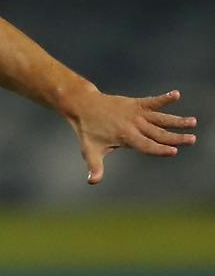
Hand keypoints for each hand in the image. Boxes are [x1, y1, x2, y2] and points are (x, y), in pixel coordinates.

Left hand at [67, 88, 196, 183]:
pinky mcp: (135, 104)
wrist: (83, 105)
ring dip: (176, 120)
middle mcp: (133, 125)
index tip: (174, 151)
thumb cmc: (87, 130)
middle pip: (158, 133)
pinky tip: (176, 94)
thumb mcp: (90, 150)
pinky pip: (152, 101)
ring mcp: (135, 113)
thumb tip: (92, 181)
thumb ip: (95, 166)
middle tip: (192, 139)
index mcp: (125, 137)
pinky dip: (164, 98)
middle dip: (176, 137)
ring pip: (160, 118)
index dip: (159, 149)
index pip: (146, 145)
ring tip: (193, 121)